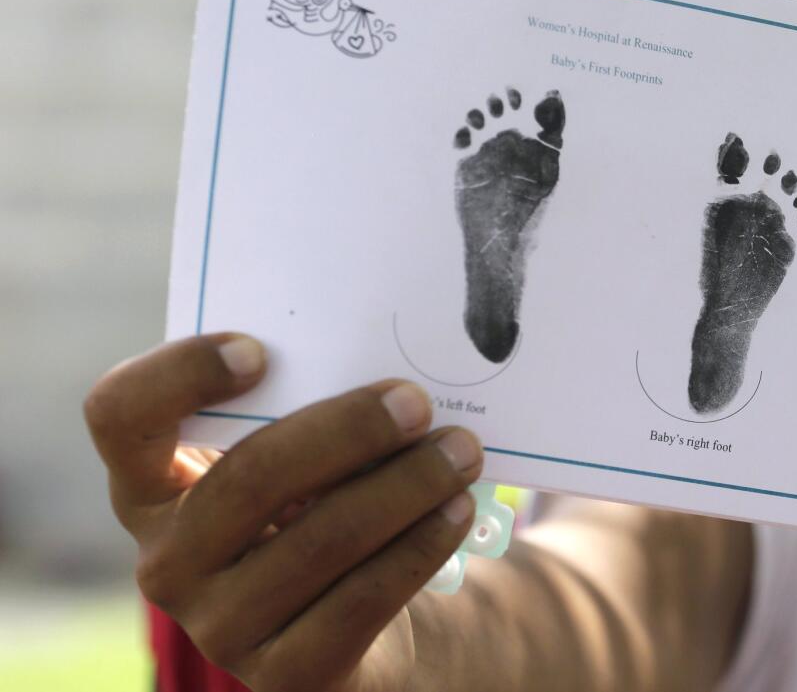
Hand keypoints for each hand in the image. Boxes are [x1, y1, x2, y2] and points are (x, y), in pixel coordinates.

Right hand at [84, 333, 482, 691]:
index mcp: (154, 485)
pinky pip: (360, 601)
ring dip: (406, 487)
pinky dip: (419, 546)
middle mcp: (168, 559)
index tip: (259, 350)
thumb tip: (390, 375)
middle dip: (347, 431)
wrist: (350, 624)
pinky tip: (457, 510)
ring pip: (320, 540)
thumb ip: (308, 411)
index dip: (178, 374)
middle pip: (249, 478)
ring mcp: (219, 625)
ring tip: (461, 452)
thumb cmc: (318, 507)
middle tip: (417, 403)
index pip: (120, 415)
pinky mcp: (284, 675)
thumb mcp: (298, 460)